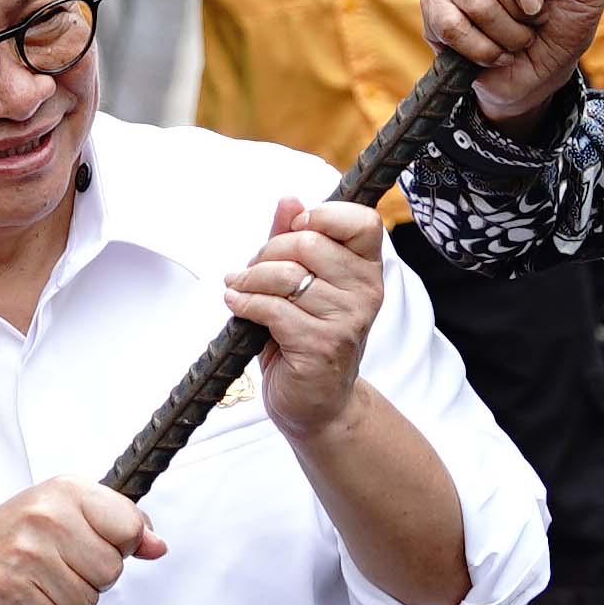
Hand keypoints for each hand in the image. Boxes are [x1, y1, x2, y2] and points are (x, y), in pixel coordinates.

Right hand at [0, 475, 156, 604]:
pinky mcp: (12, 587)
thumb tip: (157, 545)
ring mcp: (28, 551)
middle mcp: (47, 515)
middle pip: (111, 570)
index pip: (130, 526)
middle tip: (58, 567)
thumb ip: (118, 525)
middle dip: (89, 579)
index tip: (93, 544)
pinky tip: (26, 596)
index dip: (118, 545)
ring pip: (87, 600)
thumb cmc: (11, 538)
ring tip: (40, 582)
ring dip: (66, 601)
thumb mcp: (66, 514)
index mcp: (67, 490)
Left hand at [225, 196, 392, 442]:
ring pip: (285, 275)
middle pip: (308, 242)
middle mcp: (366, 292)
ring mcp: (347, 320)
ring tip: (239, 289)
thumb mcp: (302, 284)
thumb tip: (289, 200)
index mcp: (368, 270)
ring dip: (250, 280)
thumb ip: (294, 240)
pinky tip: (236, 305)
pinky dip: (244, 303)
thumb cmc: (306, 337)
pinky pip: (272, 308)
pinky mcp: (320, 345)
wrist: (315, 404)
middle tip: (252, 271)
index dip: (321, 216)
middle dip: (267, 253)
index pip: (361, 221)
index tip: (294, 230)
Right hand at [419, 0, 603, 125]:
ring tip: (516, 41)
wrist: (538, 71)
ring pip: (473, 4)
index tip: (537, 7)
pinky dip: (481, 50)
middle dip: (518, 12)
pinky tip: (494, 53)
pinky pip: (451, 27)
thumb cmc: (563, 24)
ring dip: (505, 36)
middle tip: (531, 25)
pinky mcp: (432, 7)